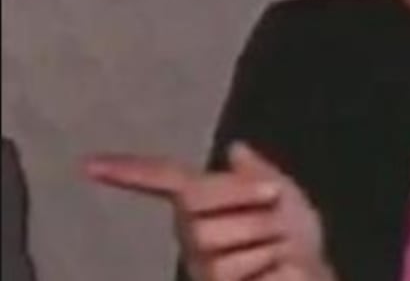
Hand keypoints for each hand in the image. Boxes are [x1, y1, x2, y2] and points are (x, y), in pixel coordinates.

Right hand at [85, 142, 335, 280]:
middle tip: (276, 224)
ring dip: (268, 244)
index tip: (88, 164)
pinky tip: (280, 272)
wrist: (314, 275)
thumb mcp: (283, 196)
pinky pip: (250, 274)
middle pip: (197, 206)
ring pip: (221, 247)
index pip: (162, 180)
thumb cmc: (293, 238)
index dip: (128, 172)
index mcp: (202, 207)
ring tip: (277, 253)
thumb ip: (257, 173)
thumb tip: (235, 148)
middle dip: (249, 207)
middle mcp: (193, 238)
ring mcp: (203, 271)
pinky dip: (280, 270)